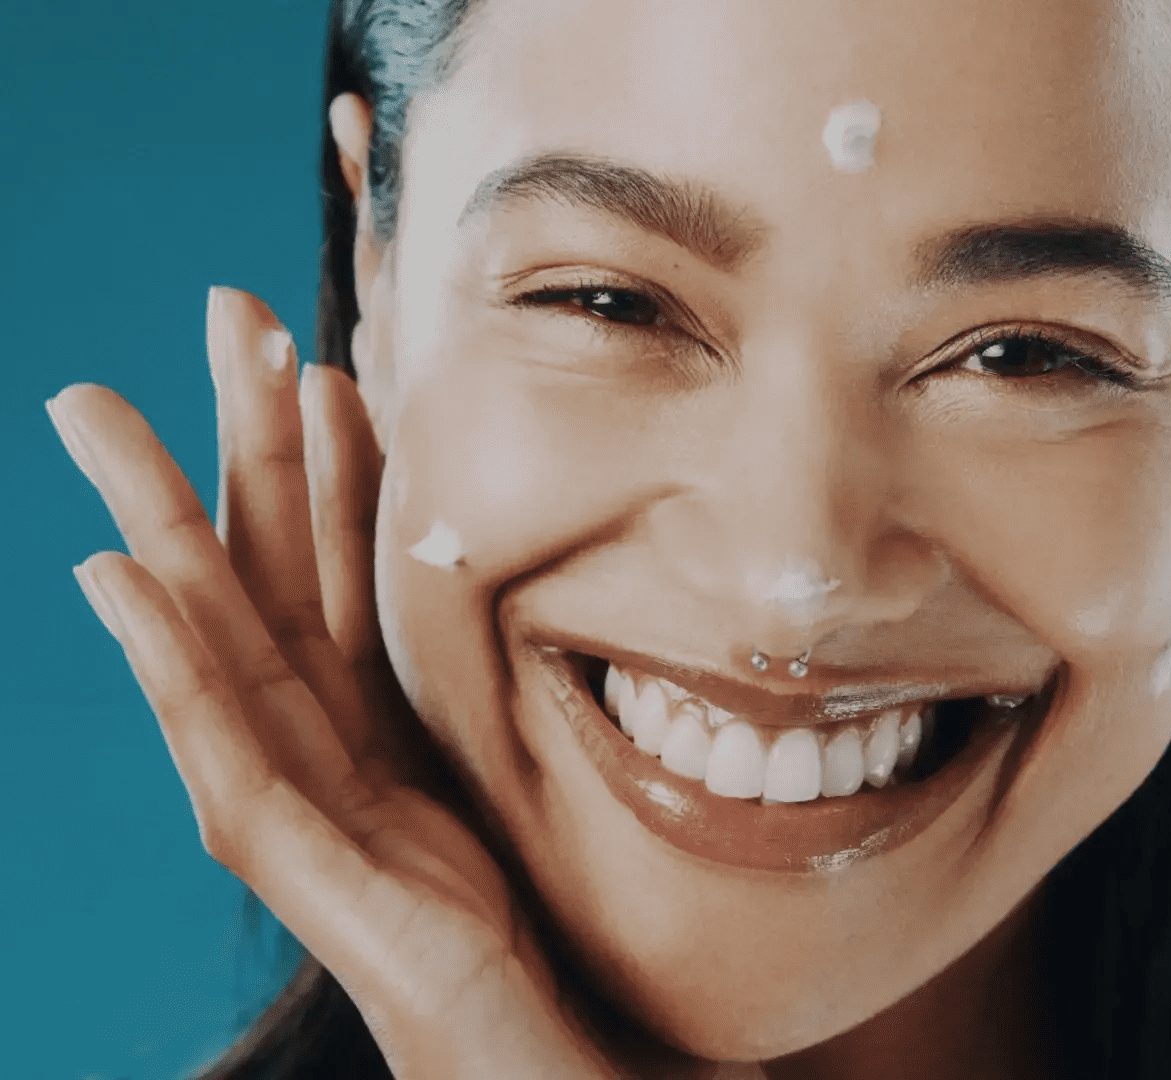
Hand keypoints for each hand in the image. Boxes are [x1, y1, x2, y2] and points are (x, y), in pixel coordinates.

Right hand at [49, 287, 616, 1078]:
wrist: (548, 1045)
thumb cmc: (542, 920)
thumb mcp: (526, 770)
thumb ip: (510, 683)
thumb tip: (554, 574)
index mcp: (380, 715)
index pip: (340, 562)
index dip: (328, 454)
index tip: (327, 343)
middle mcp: (320, 743)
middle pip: (262, 567)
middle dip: (235, 438)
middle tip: (212, 308)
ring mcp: (293, 799)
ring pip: (212, 632)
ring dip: (161, 516)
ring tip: (104, 416)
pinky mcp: (293, 859)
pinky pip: (220, 740)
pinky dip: (162, 656)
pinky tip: (115, 577)